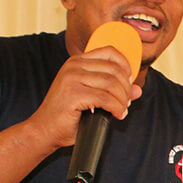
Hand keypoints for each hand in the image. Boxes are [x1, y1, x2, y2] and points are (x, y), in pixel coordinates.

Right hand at [25, 45, 141, 148]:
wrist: (44, 130)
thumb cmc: (67, 115)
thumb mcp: (93, 98)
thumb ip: (114, 91)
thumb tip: (138, 90)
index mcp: (77, 62)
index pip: (110, 52)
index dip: (125, 66)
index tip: (129, 82)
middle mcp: (74, 66)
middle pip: (114, 69)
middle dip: (126, 88)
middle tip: (126, 103)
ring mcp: (72, 78)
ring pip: (112, 84)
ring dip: (122, 100)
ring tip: (122, 111)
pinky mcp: (73, 94)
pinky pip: (105, 98)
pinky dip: (117, 108)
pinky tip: (117, 115)